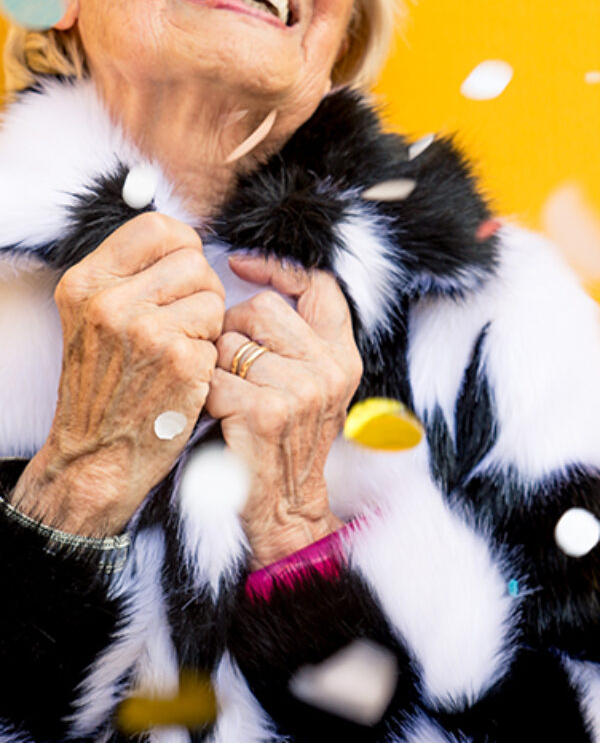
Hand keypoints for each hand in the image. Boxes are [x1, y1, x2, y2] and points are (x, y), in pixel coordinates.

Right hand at [10, 213, 224, 534]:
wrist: (94, 457)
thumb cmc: (101, 386)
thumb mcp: (91, 318)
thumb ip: (128, 275)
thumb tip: (182, 239)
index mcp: (86, 283)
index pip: (154, 226)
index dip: (181, 243)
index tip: (183, 266)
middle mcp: (111, 303)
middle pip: (193, 261)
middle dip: (200, 289)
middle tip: (183, 322)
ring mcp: (147, 332)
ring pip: (213, 297)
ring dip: (208, 324)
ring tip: (180, 349)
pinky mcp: (180, 362)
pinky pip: (219, 337)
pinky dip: (210, 357)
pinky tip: (184, 378)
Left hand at [205, 255, 362, 567]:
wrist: (284, 511)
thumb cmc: (283, 441)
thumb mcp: (309, 385)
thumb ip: (295, 337)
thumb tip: (248, 277)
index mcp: (342, 355)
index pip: (320, 285)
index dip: (277, 267)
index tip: (241, 265)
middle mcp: (329, 369)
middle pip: (261, 308)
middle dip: (232, 330)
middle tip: (227, 365)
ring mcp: (301, 391)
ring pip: (232, 344)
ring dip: (214, 366)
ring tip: (224, 395)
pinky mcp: (266, 413)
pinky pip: (214, 379)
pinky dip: (203, 395)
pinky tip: (214, 414)